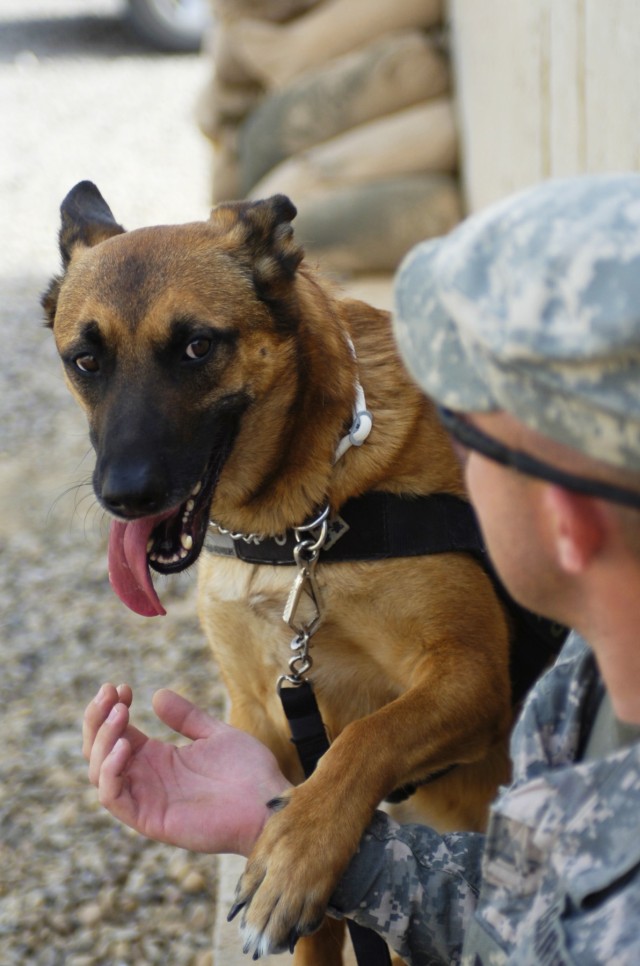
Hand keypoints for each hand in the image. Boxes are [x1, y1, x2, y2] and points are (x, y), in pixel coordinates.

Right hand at [83, 684, 290, 856]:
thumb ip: (186, 717)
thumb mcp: (215, 734)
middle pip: (98, 751)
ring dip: (102, 740)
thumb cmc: (248, 772)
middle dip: (97, 720)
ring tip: (121, 714)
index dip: (111, 709)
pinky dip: (109, 771)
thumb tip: (157, 695)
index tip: (120, 686)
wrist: (269, 804)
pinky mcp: (150, 819)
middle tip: (109, 693)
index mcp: (158, 759)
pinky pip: (113, 798)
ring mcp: (146, 799)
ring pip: (99, 772)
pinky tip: (125, 745)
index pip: (117, 733)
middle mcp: (146, 778)